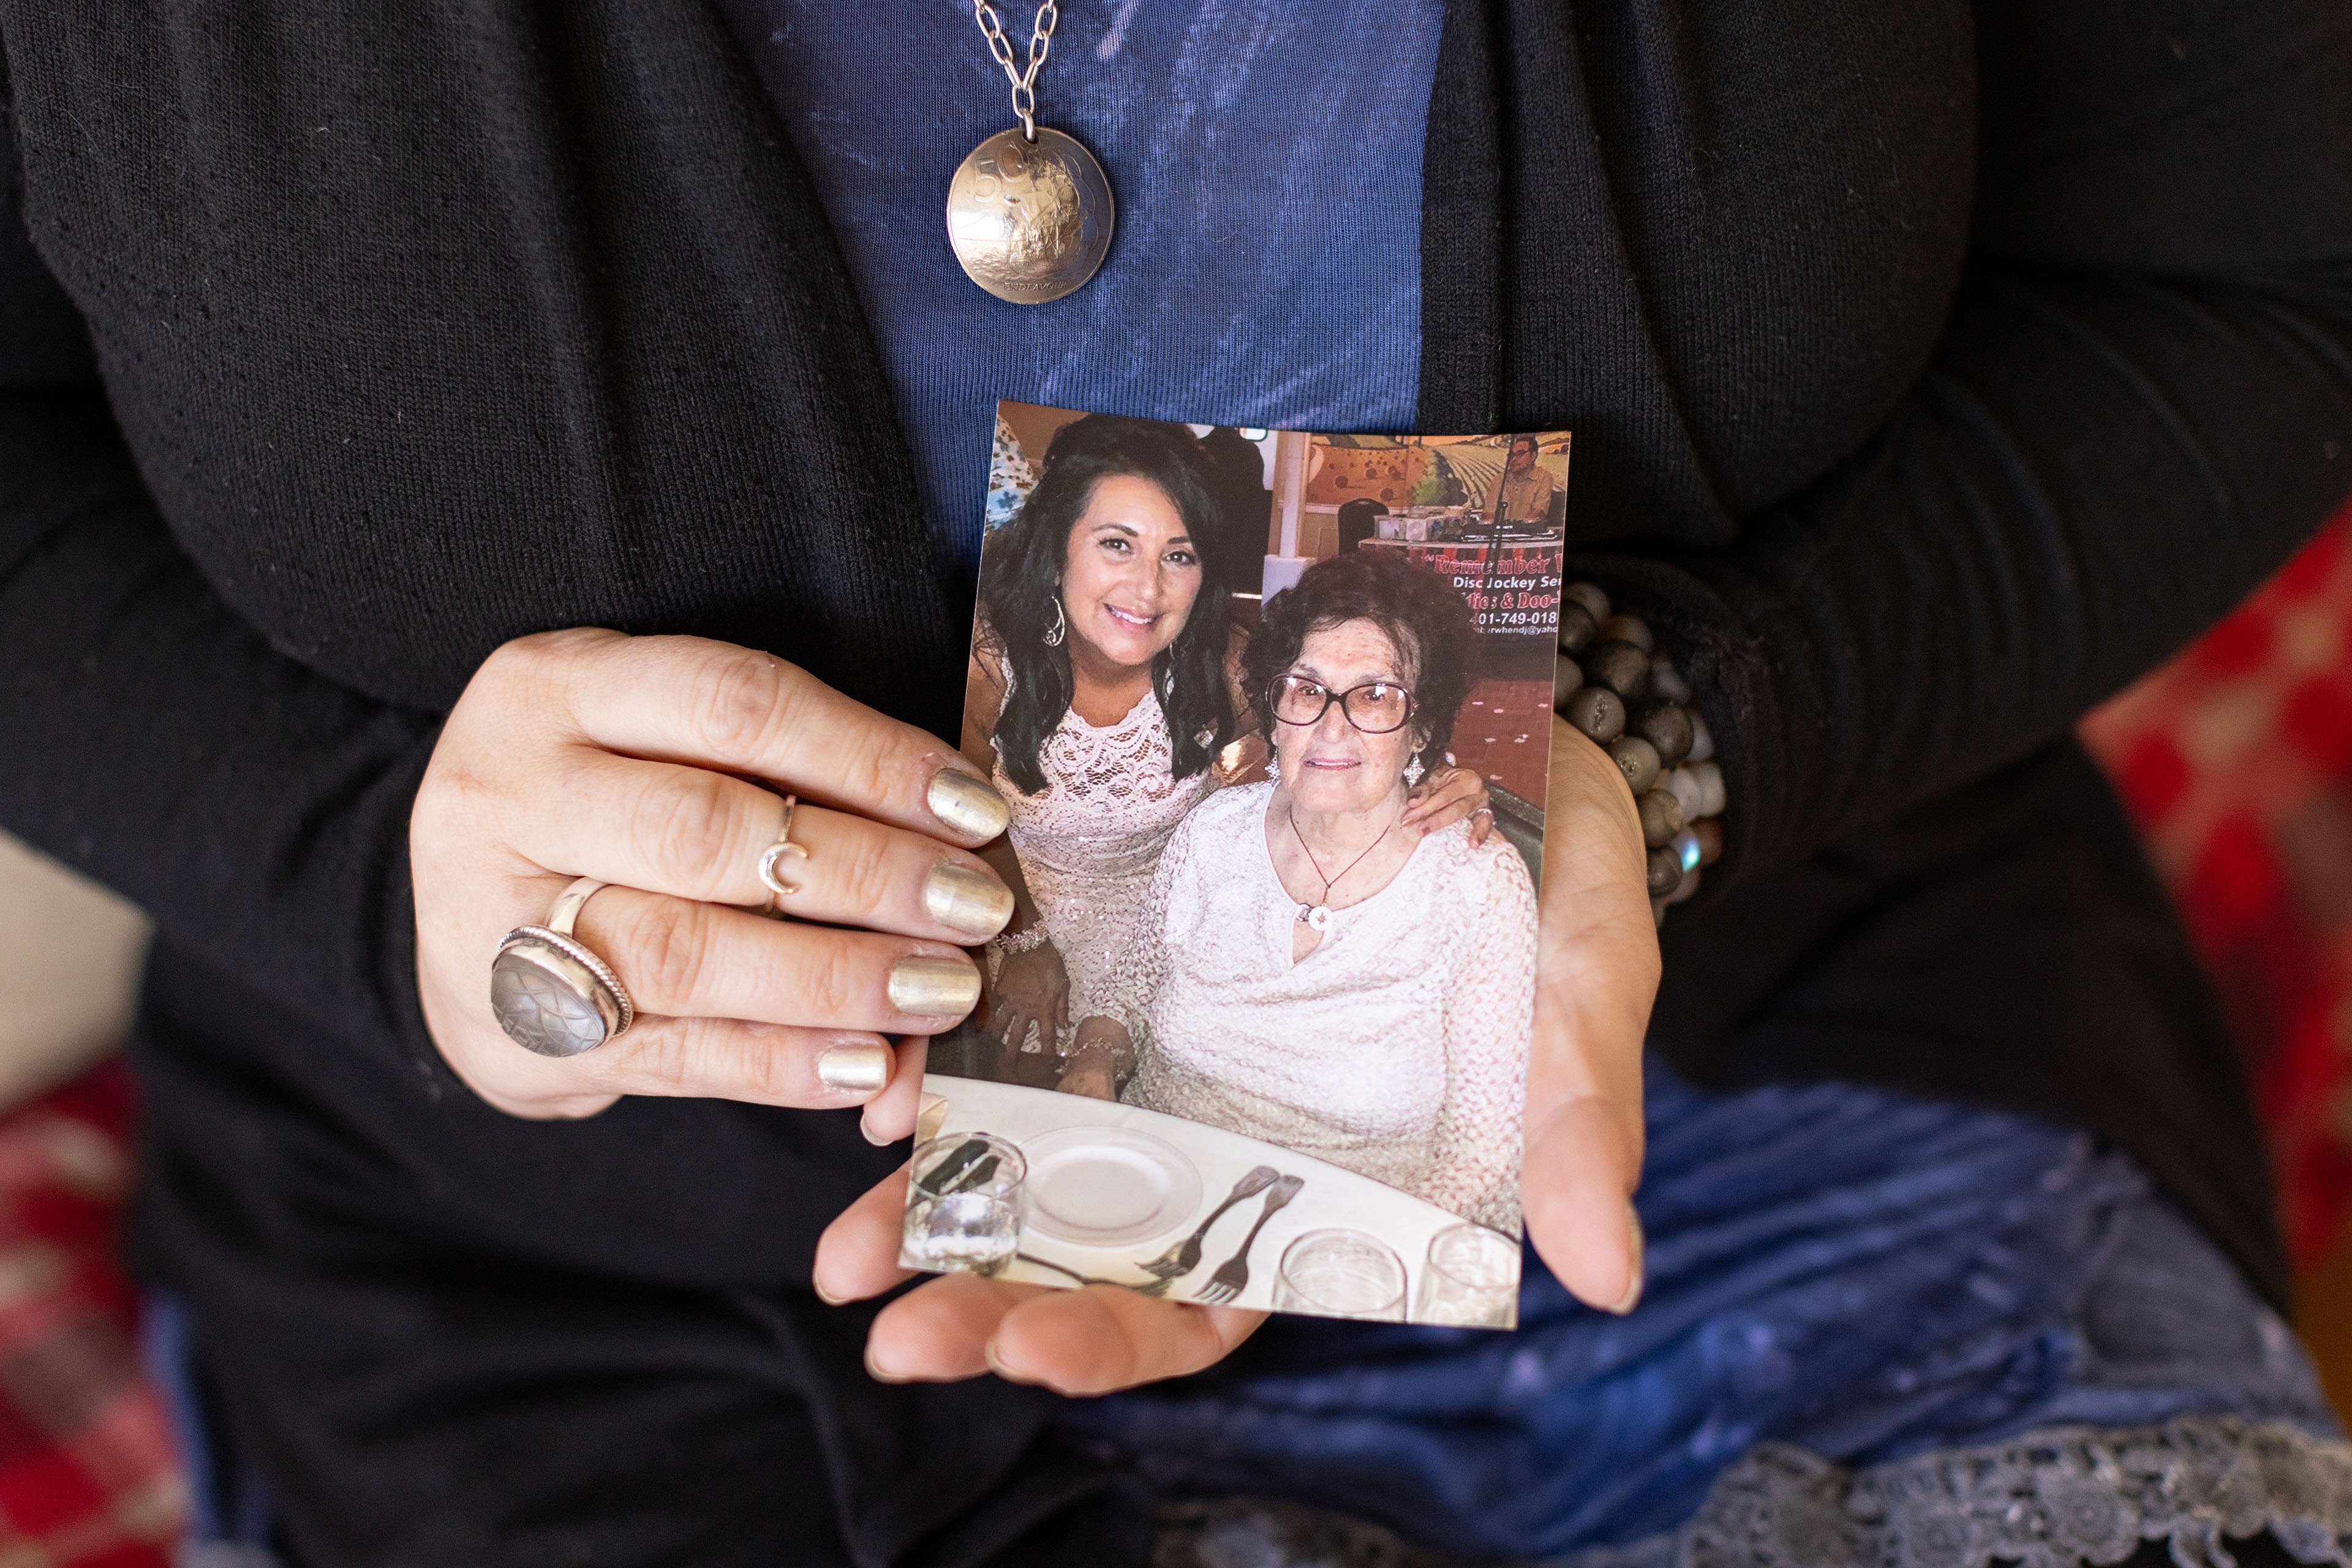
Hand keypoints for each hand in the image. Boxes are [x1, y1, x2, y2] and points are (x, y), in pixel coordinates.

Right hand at [411, 629, 1015, 1126]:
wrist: (458, 919)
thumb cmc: (609, 805)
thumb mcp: (656, 737)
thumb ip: (780, 767)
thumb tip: (959, 830)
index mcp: (556, 686)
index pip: (733, 703)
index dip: (869, 756)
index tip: (974, 809)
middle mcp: (509, 794)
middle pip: (707, 832)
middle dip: (865, 873)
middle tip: (974, 907)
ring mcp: (497, 923)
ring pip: (686, 953)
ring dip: (836, 977)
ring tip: (942, 990)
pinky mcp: (517, 1037)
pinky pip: (672, 1055)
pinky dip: (784, 1063)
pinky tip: (873, 1061)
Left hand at [816, 714, 1657, 1391]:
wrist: (1504, 722)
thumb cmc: (1561, 859)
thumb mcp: (1582, 965)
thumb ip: (1575, 1108)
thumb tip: (1606, 1273)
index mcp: (1337, 1164)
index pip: (1224, 1289)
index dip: (1127, 1334)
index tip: (1035, 1345)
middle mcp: (1233, 1117)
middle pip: (1101, 1247)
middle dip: (994, 1297)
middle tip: (894, 1329)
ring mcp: (1170, 1032)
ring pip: (1037, 1149)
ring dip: (938, 1205)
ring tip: (845, 1245)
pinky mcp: (1127, 945)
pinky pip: (1018, 1020)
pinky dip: (948, 1063)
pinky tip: (883, 1084)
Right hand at [988, 940, 1069, 1053]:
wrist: (1028, 944)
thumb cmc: (1049, 962)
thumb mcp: (1063, 984)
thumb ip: (1063, 1007)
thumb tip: (1065, 1026)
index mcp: (1045, 1008)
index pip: (1047, 1037)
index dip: (1047, 1053)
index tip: (1046, 1064)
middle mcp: (1026, 1009)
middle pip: (1018, 1037)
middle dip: (1013, 1054)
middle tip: (1008, 1066)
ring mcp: (1010, 1000)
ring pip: (1000, 1024)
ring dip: (996, 1037)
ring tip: (990, 1047)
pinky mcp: (999, 990)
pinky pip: (992, 1005)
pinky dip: (986, 1014)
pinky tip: (980, 1023)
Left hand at [1402, 763, 1495, 844]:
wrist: (1461, 779)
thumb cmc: (1446, 780)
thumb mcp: (1434, 779)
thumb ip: (1424, 790)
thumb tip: (1414, 802)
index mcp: (1465, 778)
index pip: (1442, 796)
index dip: (1424, 808)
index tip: (1408, 817)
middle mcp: (1477, 789)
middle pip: (1455, 808)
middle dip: (1435, 820)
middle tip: (1419, 829)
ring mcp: (1483, 803)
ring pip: (1467, 816)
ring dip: (1450, 827)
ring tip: (1440, 836)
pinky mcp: (1486, 814)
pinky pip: (1485, 825)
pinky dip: (1481, 834)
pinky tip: (1473, 844)